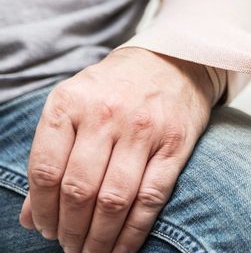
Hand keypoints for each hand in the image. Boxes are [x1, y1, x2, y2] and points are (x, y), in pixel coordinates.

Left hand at [18, 48, 215, 252]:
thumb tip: (30, 217)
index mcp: (70, 103)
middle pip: (79, 189)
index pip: (46, 170)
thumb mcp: (75, 107)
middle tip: (69, 246)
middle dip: (70, 229)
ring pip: (114, 198)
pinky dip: (134, 231)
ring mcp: (143, 129)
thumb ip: (51, 156)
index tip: (45, 229)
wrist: (175, 60)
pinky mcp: (174, 143)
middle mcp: (106, 115)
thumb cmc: (116, 89)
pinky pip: (151, 197)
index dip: (42, 209)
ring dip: (99, 236)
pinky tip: (122, 247)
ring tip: (91, 251)